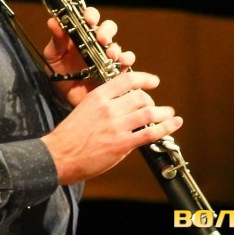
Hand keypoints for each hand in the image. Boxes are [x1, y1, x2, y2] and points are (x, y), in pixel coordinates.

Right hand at [40, 70, 182, 184]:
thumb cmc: (69, 135)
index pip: (127, 80)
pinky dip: (166, 128)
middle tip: (155, 108)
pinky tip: (174, 124)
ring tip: (170, 114)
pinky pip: (150, 133)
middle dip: (151, 102)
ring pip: (148, 112)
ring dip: (163, 113)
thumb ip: (105, 106)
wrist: (59, 155)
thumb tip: (125, 108)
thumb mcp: (84, 110)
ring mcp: (116, 126)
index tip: (154, 81)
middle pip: (140, 97)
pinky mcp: (122, 144)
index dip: (144, 79)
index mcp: (98, 96)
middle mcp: (109, 108)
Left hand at [42, 5, 135, 105]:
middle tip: (101, 39)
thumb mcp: (53, 56)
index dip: (91, 15)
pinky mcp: (115, 71)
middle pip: (108, 28)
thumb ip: (56, 40)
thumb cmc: (60, 73)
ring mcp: (107, 56)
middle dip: (107, 31)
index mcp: (81, 34)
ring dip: (115, 48)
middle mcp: (97, 43)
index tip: (88, 20)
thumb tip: (52, 21)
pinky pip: (126, 63)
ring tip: (110, 55)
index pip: (90, 17)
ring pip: (117, 45)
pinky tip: (120, 64)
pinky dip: (126, 61)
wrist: (66, 98)